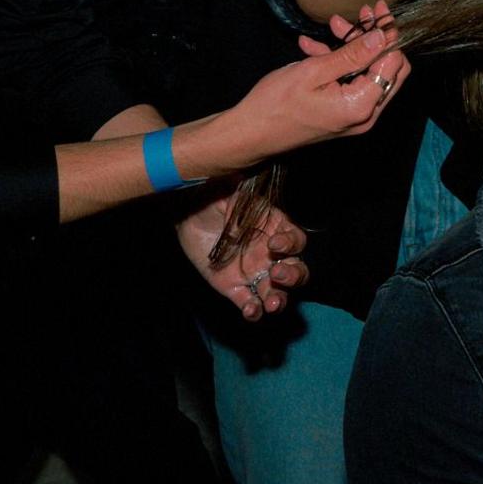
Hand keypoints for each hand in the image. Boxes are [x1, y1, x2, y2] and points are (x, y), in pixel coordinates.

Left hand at [176, 193, 308, 320]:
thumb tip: (251, 172)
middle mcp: (270, 254)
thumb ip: (244, 184)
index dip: (291, 243)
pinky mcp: (234, 288)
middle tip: (278, 275)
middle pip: (296, 270)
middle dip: (293, 276)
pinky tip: (250, 310)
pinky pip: (250, 303)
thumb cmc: (211, 195)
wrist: (185, 213)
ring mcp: (254, 273)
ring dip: (279, 300)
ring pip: (278, 292)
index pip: (296, 240)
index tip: (274, 242)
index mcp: (275, 228)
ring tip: (272, 303)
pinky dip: (254, 311)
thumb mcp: (229, 184)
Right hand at [225, 5, 411, 165]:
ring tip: (331, 25)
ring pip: (369, 72)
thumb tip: (383, 36)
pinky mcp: (344, 114)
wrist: (250, 133)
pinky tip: (312, 47)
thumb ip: (352, 54)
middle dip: (374, 38)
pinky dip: (339, 63)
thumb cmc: (275, 103)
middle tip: (360, 14)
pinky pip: (352, 83)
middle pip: (389, 69)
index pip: (394, 63)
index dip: (389, 34)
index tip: (377, 9)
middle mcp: (366, 115)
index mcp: (362, 105)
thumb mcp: (313, 71)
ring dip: (353, 47)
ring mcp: (356, 117)